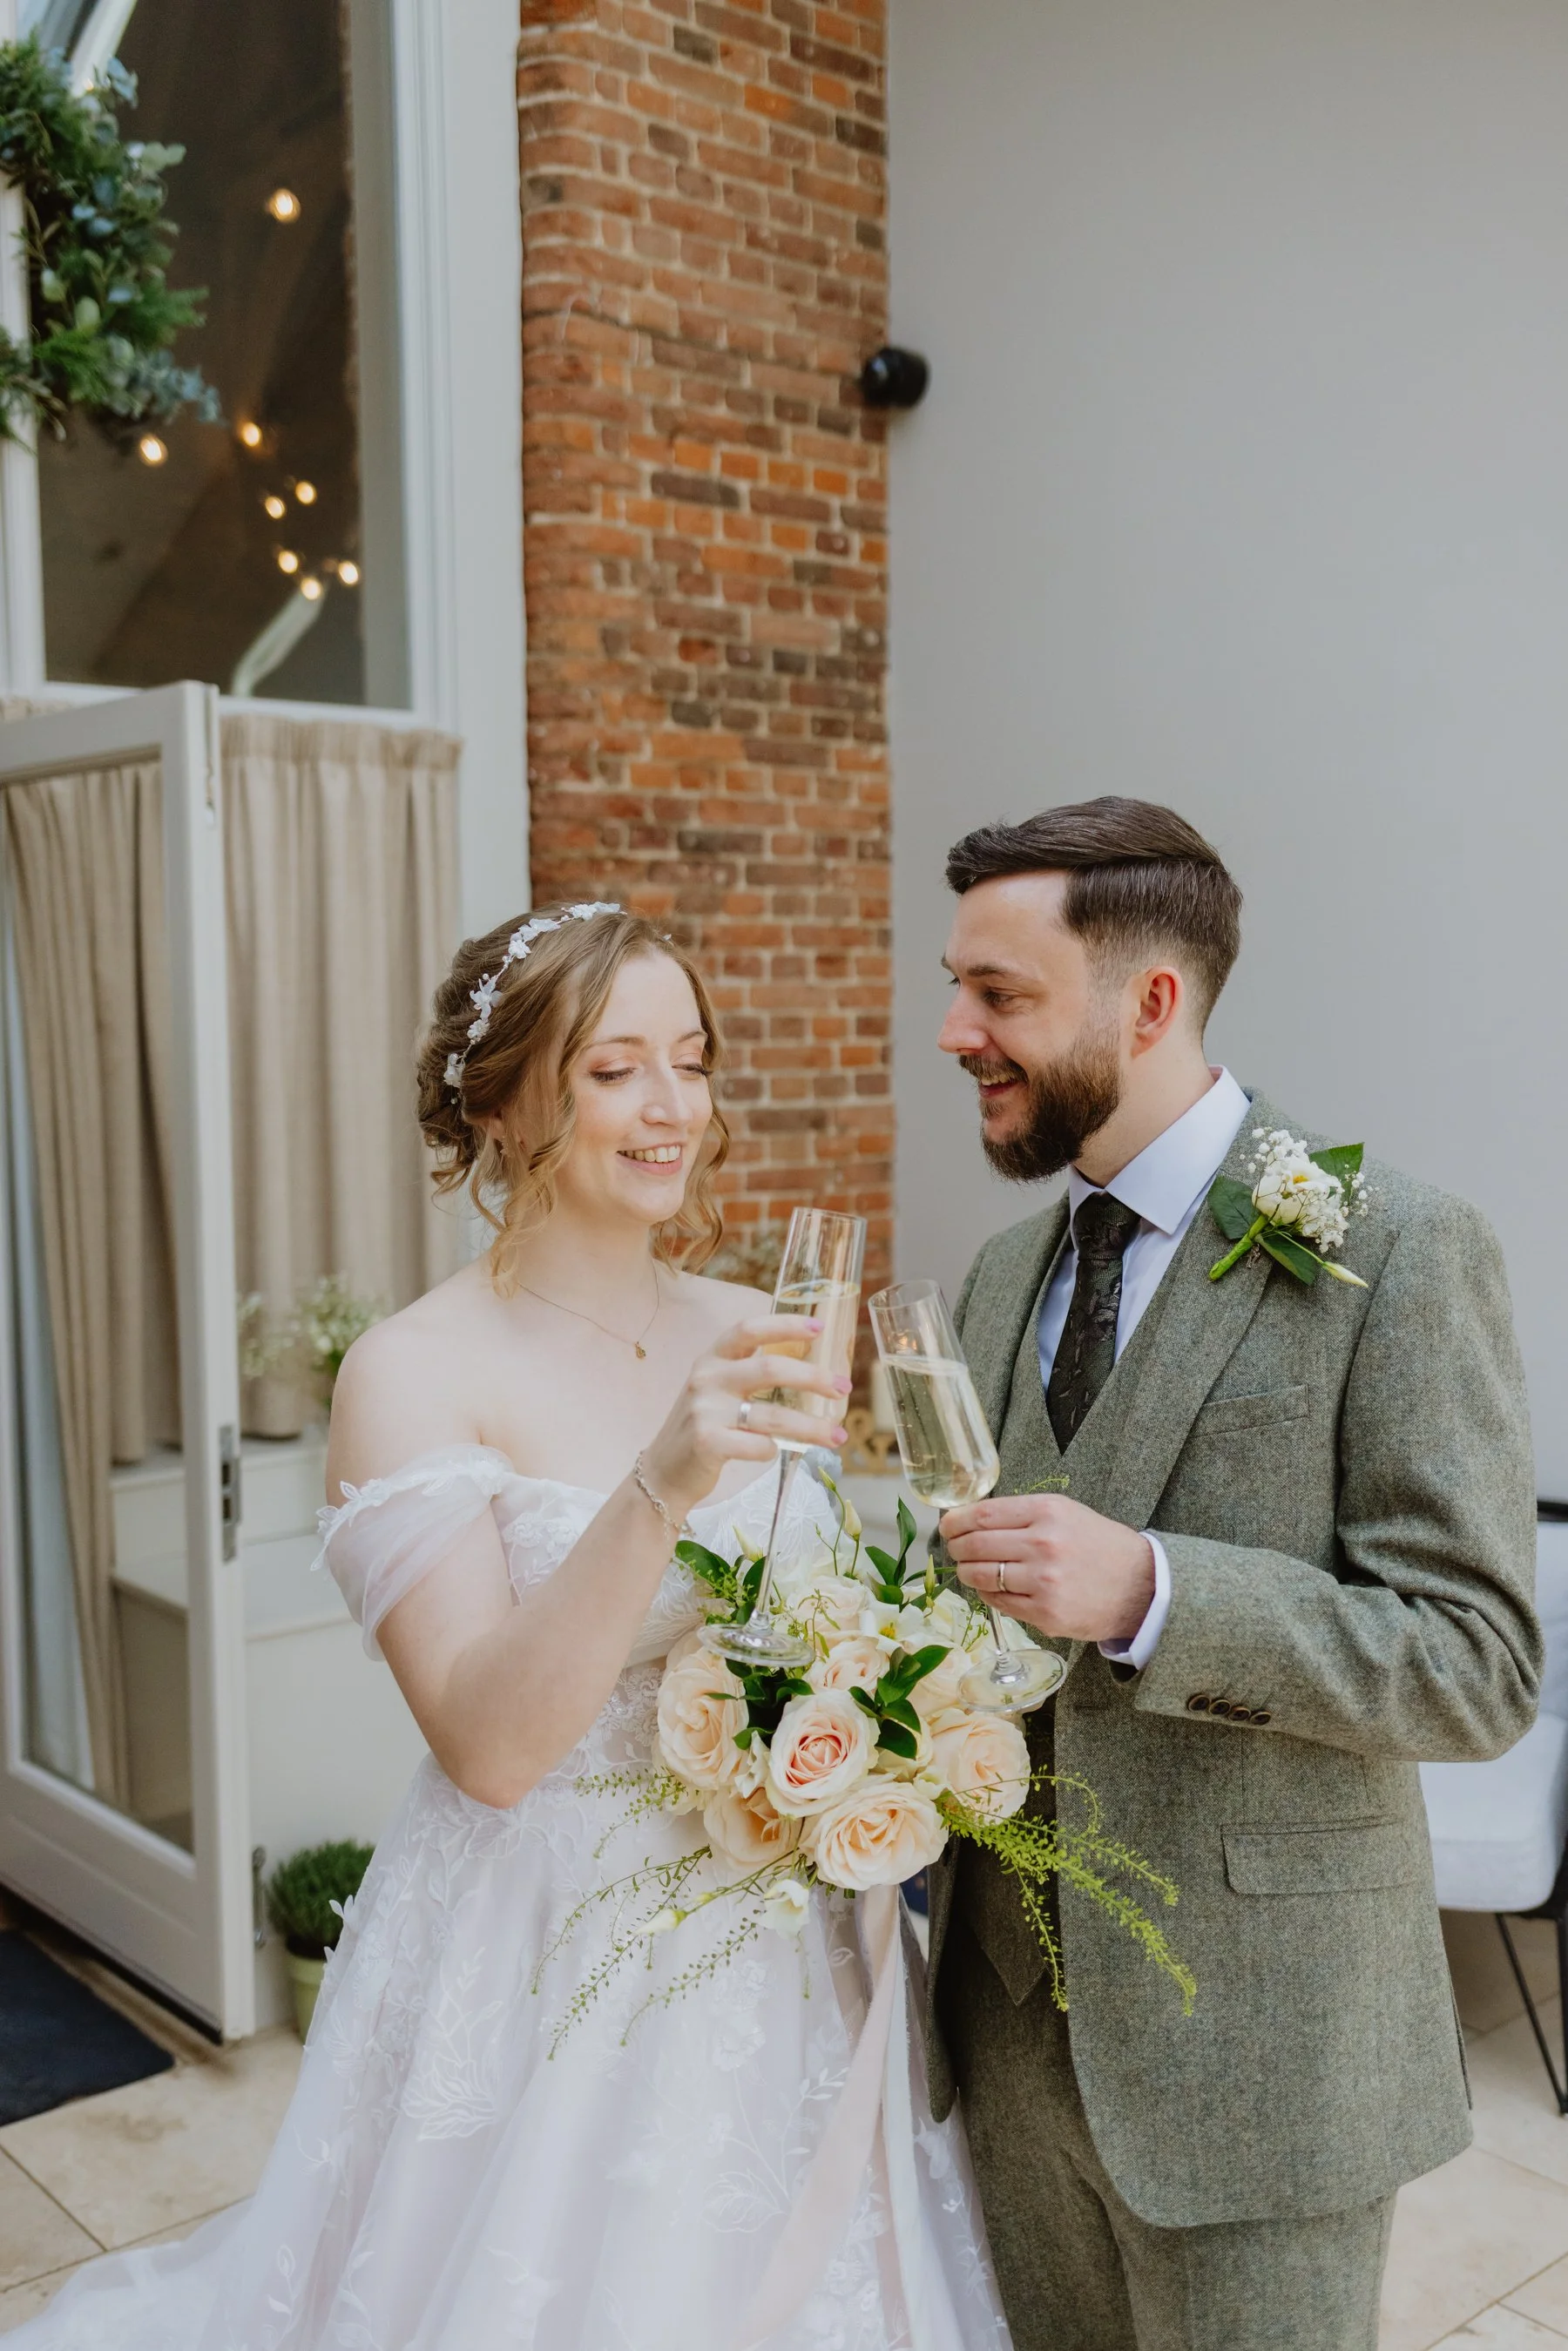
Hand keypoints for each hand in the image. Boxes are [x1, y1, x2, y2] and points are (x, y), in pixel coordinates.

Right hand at [641, 1315, 850, 1517]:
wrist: (664, 1472)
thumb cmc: (704, 1427)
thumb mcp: (716, 1389)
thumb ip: (748, 1372)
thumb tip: (810, 1368)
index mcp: (711, 1358)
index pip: (748, 1329)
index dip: (784, 1324)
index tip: (818, 1327)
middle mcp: (706, 1378)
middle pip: (770, 1369)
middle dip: (814, 1378)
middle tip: (844, 1388)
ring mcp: (705, 1411)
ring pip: (773, 1415)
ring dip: (811, 1427)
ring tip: (838, 1437)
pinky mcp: (707, 1443)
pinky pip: (758, 1445)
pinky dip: (774, 1450)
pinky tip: (778, 1452)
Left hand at [939, 1493, 1155, 1645]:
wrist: (1142, 1586)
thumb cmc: (1100, 1546)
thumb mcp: (1066, 1513)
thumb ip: (1023, 1514)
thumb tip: (972, 1520)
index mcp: (1048, 1512)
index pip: (983, 1514)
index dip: (956, 1521)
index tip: (947, 1525)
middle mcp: (1043, 1544)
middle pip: (976, 1545)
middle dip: (956, 1548)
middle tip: (954, 1549)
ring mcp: (1043, 1582)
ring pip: (981, 1576)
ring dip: (966, 1572)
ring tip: (968, 1569)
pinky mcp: (1045, 1613)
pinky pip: (998, 1602)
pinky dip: (987, 1594)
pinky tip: (992, 1588)